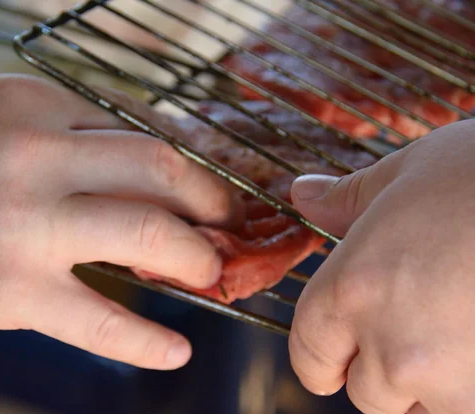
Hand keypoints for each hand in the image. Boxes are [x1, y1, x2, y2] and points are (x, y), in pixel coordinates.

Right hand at [0, 74, 241, 369]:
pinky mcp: (8, 290)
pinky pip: (100, 318)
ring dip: (195, 258)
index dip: (184, 162)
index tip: (203, 188)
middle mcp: (33, 153)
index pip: (138, 129)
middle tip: (225, 225)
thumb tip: (137, 167)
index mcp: (31, 105)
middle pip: (159, 169)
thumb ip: (61, 136)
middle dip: (210, 200)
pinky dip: (146, 340)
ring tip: (209, 275)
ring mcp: (23, 222)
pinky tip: (176, 351)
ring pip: (145, 231)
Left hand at [288, 120, 474, 412]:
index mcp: (353, 291)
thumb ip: (347, 198)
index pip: (309, 355)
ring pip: (423, 410)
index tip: (332, 357)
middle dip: (382, 368)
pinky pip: (470, 410)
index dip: (319, 358)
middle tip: (418, 325)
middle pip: (366, 392)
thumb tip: (304, 196)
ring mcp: (457, 384)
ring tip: (464, 328)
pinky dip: (474, 388)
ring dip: (435, 385)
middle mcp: (394, 349)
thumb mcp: (409, 173)